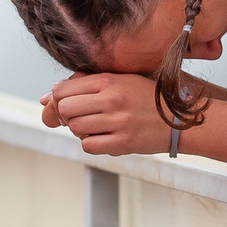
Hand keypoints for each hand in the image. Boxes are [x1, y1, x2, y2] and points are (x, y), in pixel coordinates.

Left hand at [42, 72, 173, 156]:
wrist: (182, 119)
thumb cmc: (148, 98)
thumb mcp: (120, 80)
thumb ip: (84, 84)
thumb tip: (45, 99)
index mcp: (109, 80)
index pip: (62, 89)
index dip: (55, 100)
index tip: (62, 106)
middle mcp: (112, 99)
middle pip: (65, 109)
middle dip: (66, 116)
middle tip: (80, 117)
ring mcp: (118, 122)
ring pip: (75, 128)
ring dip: (80, 130)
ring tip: (97, 126)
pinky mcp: (123, 143)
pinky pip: (89, 145)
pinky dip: (91, 143)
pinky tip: (105, 137)